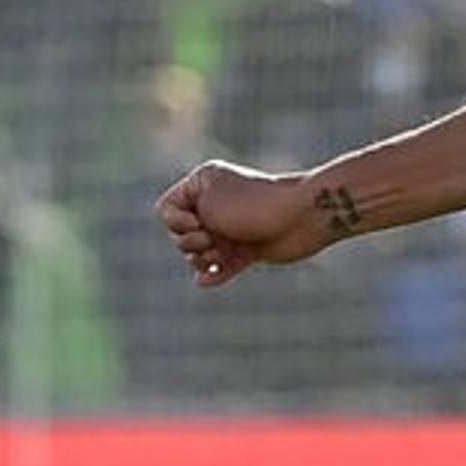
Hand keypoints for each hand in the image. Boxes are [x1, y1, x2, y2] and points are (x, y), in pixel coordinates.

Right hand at [157, 161, 336, 283]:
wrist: (298, 218)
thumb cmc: (251, 204)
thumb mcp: (206, 200)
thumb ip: (181, 215)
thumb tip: (184, 240)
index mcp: (201, 185)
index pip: (167, 209)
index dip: (175, 221)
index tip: (196, 220)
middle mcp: (213, 207)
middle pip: (180, 235)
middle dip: (191, 241)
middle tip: (211, 236)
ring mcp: (229, 230)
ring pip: (198, 255)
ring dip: (204, 259)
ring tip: (221, 255)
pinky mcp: (245, 251)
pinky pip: (220, 268)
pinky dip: (213, 275)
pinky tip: (207, 281)